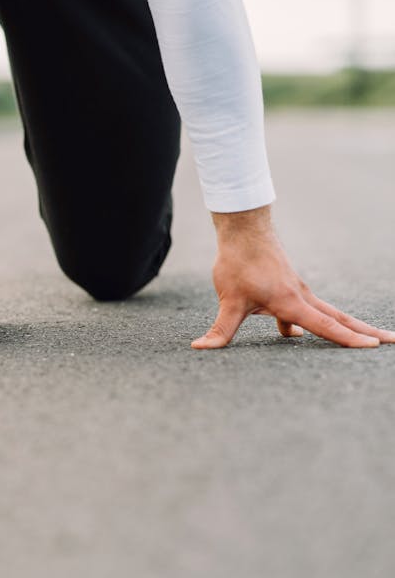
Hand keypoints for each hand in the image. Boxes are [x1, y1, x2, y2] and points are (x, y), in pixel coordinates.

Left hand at [192, 205, 394, 348]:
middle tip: (392, 342)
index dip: (348, 339)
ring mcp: (297, 290)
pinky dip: (311, 321)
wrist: (242, 230)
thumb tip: (201, 348)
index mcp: (291, 302)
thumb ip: (220, 329)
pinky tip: (293, 334)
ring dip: (346, 326)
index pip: (325, 325)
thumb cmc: (238, 263)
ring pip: (326, 313)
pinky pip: (306, 308)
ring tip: (367, 340)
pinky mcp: (288, 287)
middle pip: (339, 319)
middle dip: (365, 332)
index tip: (374, 347)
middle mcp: (300, 296)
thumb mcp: (228, 300)